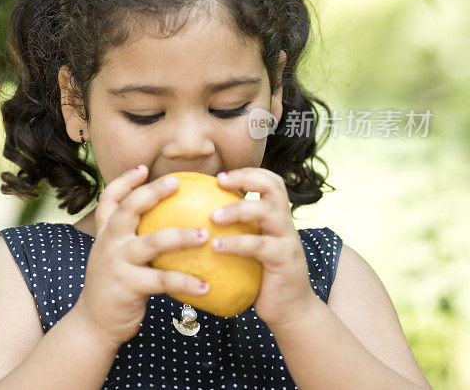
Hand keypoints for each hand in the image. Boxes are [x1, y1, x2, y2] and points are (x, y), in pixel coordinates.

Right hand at [73, 166, 211, 347]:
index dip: (124, 181)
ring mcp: (117, 263)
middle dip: (152, 192)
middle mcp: (109, 243)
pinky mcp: (128, 286)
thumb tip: (169, 223)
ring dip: (181, 237)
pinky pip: (162, 280)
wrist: (94, 323)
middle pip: (129, 209)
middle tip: (177, 182)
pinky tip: (206, 285)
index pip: (109, 200)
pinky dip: (186, 282)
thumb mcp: (114, 257)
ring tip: (206, 235)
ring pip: (152, 242)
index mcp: (106, 234)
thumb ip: (131, 239)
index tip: (142, 168)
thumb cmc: (114, 287)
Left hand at [211, 168, 319, 327]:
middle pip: (273, 187)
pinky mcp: (284, 259)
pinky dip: (236, 243)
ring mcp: (287, 240)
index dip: (248, 172)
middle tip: (218, 182)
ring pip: (266, 212)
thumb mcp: (250, 249)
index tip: (220, 176)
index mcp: (277, 217)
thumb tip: (191, 221)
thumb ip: (235, 232)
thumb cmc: (262, 277)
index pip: (270, 182)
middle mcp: (285, 223)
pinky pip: (259, 245)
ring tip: (212, 217)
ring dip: (237, 209)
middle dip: (245, 178)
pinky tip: (216, 246)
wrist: (291, 310)